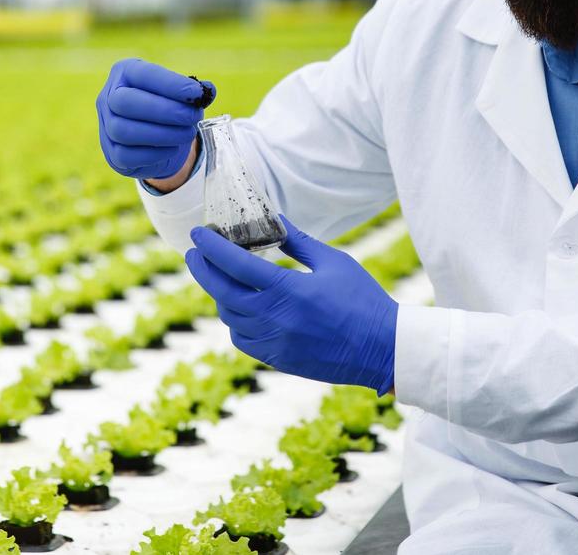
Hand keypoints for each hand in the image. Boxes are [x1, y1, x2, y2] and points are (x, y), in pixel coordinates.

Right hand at [97, 59, 215, 180]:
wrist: (152, 138)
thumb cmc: (166, 106)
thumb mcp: (178, 93)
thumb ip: (193, 90)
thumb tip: (208, 91)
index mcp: (124, 73)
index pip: (143, 75)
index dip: (171, 84)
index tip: (196, 93)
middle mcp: (107, 97)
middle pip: (126, 102)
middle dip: (165, 110)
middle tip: (192, 116)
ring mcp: (106, 127)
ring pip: (125, 131)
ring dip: (163, 134)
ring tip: (187, 133)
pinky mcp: (112, 154)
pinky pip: (128, 155)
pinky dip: (155, 153)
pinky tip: (173, 148)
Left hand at [185, 215, 397, 393]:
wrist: (383, 348)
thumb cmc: (363, 299)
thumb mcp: (333, 261)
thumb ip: (298, 241)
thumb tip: (273, 218)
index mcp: (287, 290)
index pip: (234, 264)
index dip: (211, 246)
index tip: (198, 233)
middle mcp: (274, 319)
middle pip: (221, 292)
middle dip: (202, 269)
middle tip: (195, 253)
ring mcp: (274, 343)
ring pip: (229, 317)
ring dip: (220, 294)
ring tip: (221, 276)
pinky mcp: (279, 360)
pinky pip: (243, 340)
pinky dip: (235, 322)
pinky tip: (241, 308)